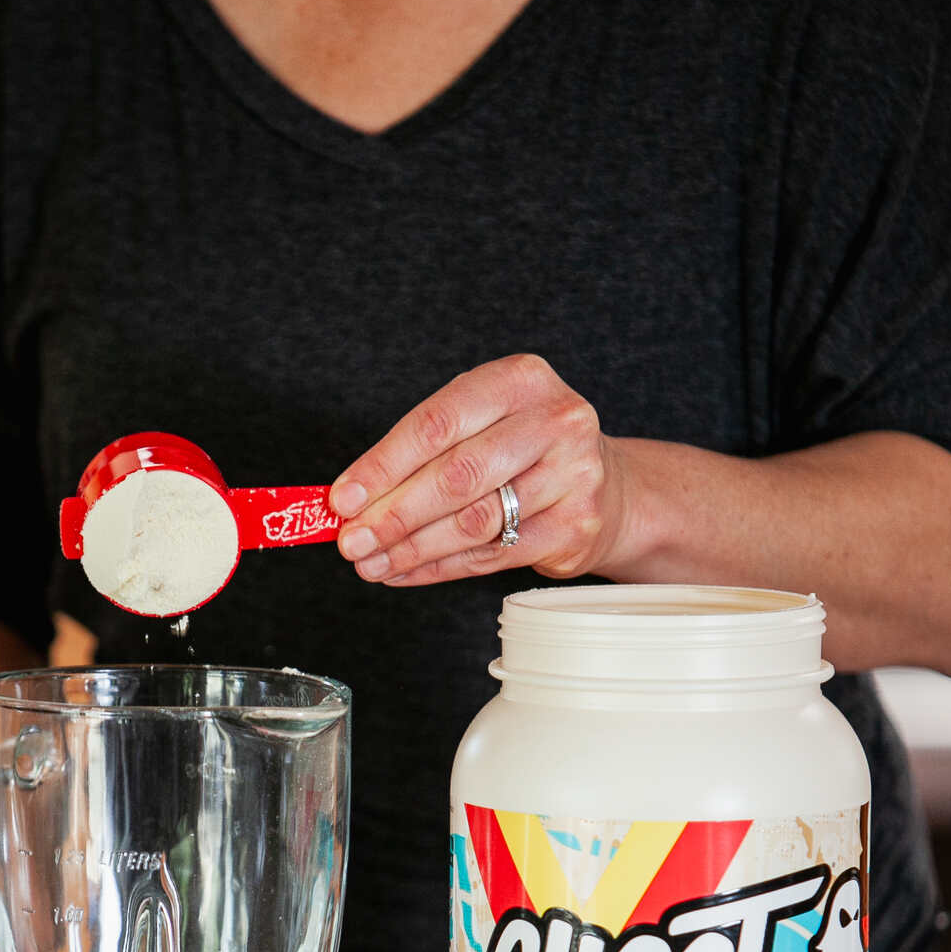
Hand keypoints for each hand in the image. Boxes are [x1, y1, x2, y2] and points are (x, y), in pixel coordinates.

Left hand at [330, 353, 624, 586]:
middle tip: (351, 541)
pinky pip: (492, 556)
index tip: (343, 498)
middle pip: (456, 476)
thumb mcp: (481, 425)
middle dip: (393, 514)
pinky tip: (404, 571)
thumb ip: (422, 453)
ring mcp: (573, 476)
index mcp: (520, 380)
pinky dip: (438, 568)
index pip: (437, 423)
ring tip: (371, 561)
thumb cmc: (524, 450)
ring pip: (473, 522)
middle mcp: (555, 421)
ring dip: (411, 548)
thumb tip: (352, 499)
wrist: (608, 487)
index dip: (383, 465)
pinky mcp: (575, 528)